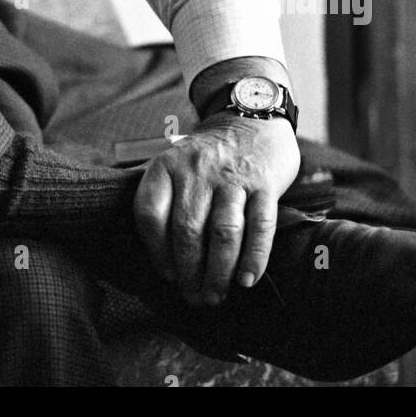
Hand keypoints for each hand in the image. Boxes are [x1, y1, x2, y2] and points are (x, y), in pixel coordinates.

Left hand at [133, 113, 299, 306]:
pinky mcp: (264, 183)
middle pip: (187, 230)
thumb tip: (161, 261)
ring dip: (218, 272)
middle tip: (194, 298)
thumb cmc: (207, 158)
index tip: (167, 275)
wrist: (250, 118)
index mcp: (167, 166)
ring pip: (223, 233)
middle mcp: (197, 170)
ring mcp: (232, 176)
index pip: (150, 213)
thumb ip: (164, 200)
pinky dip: (254, 257)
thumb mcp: (174, 164)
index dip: (156, 252)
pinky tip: (246, 280)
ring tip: (215, 296)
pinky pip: (260, 226)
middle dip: (189, 273)